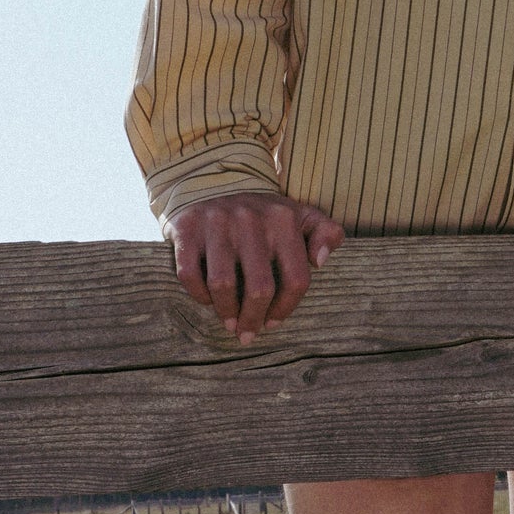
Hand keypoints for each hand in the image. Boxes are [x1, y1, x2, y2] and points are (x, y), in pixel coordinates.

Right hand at [167, 194, 344, 342]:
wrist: (212, 181)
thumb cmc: (262, 214)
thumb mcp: (301, 215)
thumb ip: (326, 233)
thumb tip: (320, 261)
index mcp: (283, 220)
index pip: (295, 279)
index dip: (286, 308)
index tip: (273, 322)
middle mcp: (250, 220)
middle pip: (259, 288)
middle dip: (253, 318)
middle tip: (247, 333)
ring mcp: (217, 223)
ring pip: (223, 285)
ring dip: (226, 312)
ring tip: (229, 322)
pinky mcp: (187, 228)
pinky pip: (190, 274)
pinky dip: (198, 295)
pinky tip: (207, 300)